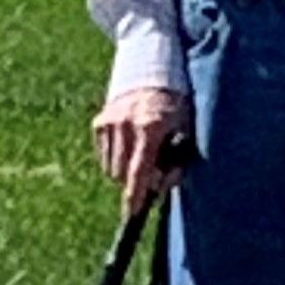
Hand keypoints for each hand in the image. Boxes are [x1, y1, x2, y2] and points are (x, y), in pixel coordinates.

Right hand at [94, 83, 189, 202]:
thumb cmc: (175, 107)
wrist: (152, 71)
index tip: (131, 213)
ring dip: (124, 171)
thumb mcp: (185, 131)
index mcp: (151, 127)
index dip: (135, 195)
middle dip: (134, 181)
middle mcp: (126, 124)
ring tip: (140, 156)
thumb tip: (158, 192)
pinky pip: (103, 156)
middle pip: (122, 174)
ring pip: (110, 168)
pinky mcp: (99, 122)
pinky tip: (129, 144)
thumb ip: (176, 163)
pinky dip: (114, 157)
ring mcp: (110, 122)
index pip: (139, 170)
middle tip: (149, 173)